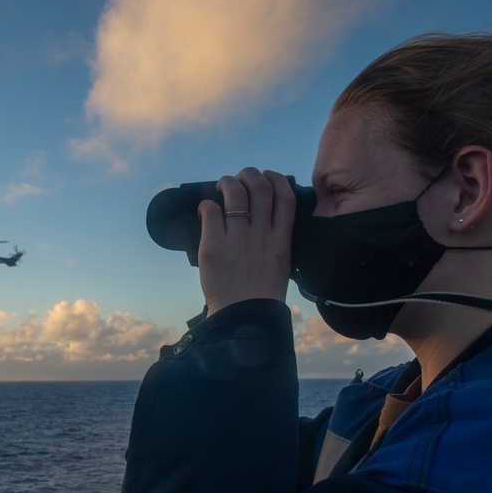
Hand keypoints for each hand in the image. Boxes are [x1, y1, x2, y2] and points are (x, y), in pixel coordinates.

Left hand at [197, 168, 295, 315]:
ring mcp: (238, 240)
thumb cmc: (261, 294)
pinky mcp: (213, 247)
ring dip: (227, 183)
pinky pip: (210, 211)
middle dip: (249, 174)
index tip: (267, 178)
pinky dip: (207, 205)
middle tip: (240, 179)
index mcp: (281, 240)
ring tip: (222, 187)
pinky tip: (205, 210)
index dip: (277, 179)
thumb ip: (276, 239)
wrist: (243, 318)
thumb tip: (265, 216)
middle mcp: (261, 236)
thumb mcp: (281, 263)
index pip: (286, 196)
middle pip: (260, 187)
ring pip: (234, 193)